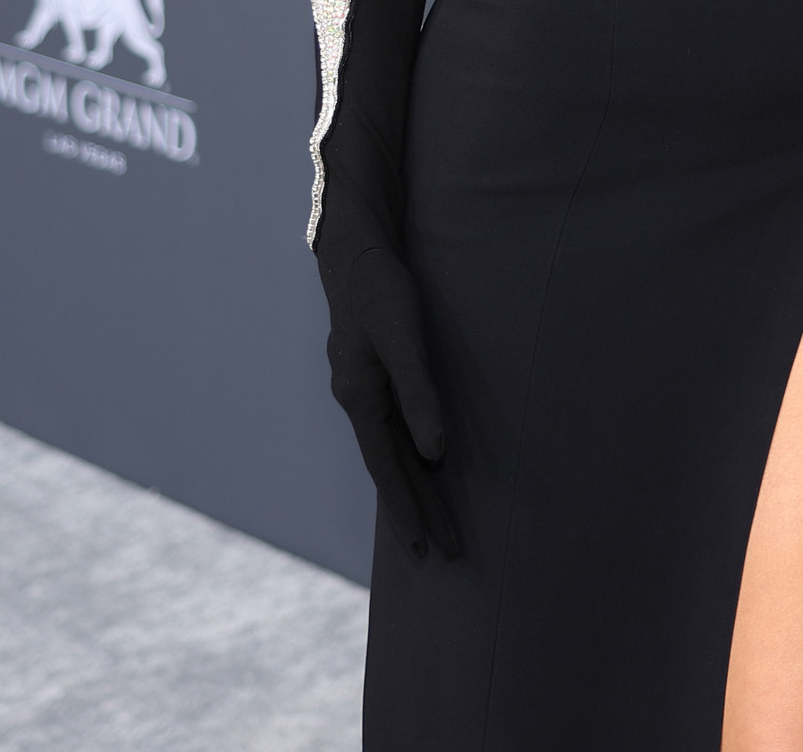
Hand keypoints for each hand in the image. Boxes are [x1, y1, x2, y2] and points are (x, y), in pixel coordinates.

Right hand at [322, 238, 460, 558]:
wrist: (355, 250)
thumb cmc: (382, 291)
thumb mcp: (404, 340)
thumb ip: (420, 395)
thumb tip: (435, 454)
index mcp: (360, 400)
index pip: (387, 469)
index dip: (407, 509)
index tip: (424, 549)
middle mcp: (358, 401)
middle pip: (392, 467)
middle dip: (418, 509)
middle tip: (447, 552)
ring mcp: (363, 388)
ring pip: (393, 449)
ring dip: (416, 485)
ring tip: (438, 519)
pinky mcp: (374, 374)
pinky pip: (393, 427)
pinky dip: (410, 452)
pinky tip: (424, 458)